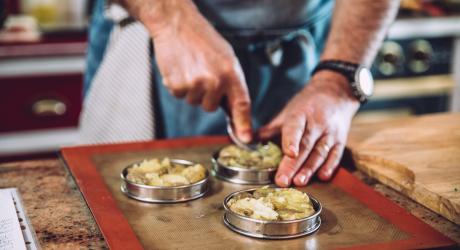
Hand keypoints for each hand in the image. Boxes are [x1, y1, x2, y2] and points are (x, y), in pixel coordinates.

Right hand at [142, 1, 251, 141]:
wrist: (177, 25)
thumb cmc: (203, 40)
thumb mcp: (227, 58)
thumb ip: (231, 83)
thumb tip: (233, 110)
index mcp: (231, 73)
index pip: (241, 105)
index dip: (243, 124)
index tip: (246, 138)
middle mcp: (214, 81)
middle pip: (211, 108)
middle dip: (207, 96)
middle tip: (202, 74)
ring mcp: (195, 85)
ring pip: (194, 102)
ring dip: (192, 90)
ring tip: (191, 68)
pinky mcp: (177, 86)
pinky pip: (180, 96)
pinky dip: (179, 85)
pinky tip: (180, 69)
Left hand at [259, 71, 359, 186]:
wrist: (335, 92)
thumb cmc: (307, 105)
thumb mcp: (288, 112)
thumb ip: (270, 129)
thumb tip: (246, 141)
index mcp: (300, 114)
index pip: (295, 128)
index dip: (292, 140)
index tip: (288, 153)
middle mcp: (316, 123)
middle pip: (305, 145)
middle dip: (294, 164)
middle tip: (283, 180)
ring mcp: (330, 132)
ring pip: (320, 152)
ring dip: (310, 168)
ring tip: (300, 181)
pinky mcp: (341, 140)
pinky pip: (336, 154)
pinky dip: (330, 166)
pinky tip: (322, 177)